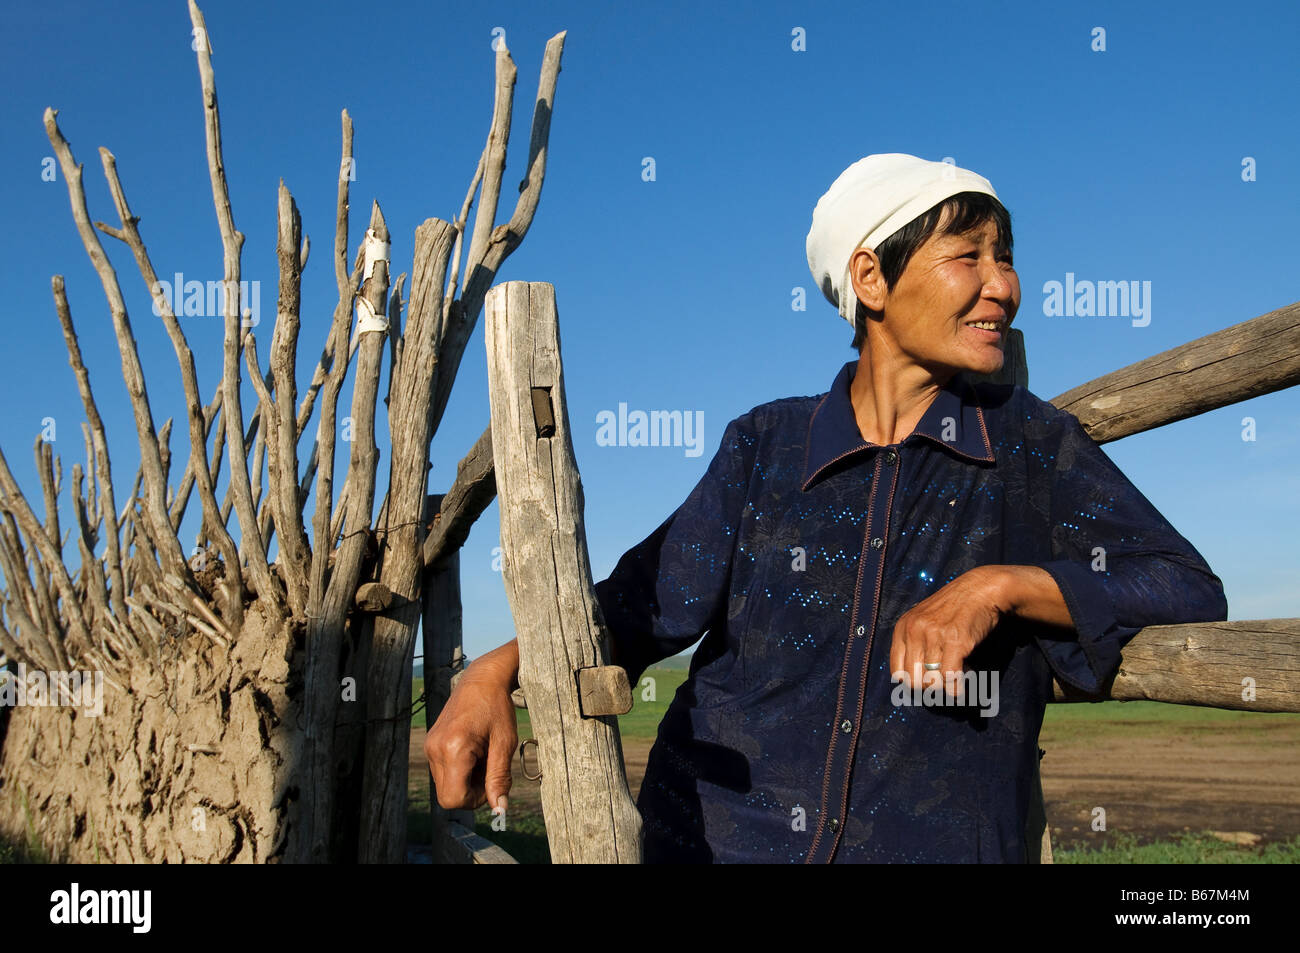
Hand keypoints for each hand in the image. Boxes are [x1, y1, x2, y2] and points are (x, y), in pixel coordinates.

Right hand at [424, 655, 517, 815]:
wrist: (481, 680)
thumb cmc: (496, 708)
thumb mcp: (504, 744)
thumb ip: (499, 778)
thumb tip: (500, 809)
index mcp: (453, 749)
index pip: (454, 799)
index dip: (476, 799)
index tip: (491, 781)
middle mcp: (435, 749)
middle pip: (448, 795)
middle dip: (472, 790)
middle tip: (490, 766)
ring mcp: (430, 746)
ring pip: (445, 785)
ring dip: (466, 779)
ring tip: (483, 755)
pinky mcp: (431, 744)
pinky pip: (443, 772)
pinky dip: (459, 770)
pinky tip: (473, 750)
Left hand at [888, 565, 1007, 698]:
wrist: (981, 589)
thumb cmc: (955, 609)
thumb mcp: (924, 620)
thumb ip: (915, 644)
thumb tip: (916, 681)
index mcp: (902, 627)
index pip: (897, 672)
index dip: (914, 683)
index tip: (929, 682)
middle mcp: (914, 630)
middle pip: (914, 681)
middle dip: (931, 688)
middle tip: (945, 681)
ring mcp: (934, 634)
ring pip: (932, 682)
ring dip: (947, 687)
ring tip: (958, 674)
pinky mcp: (955, 640)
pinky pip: (950, 677)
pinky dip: (957, 688)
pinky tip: (964, 682)